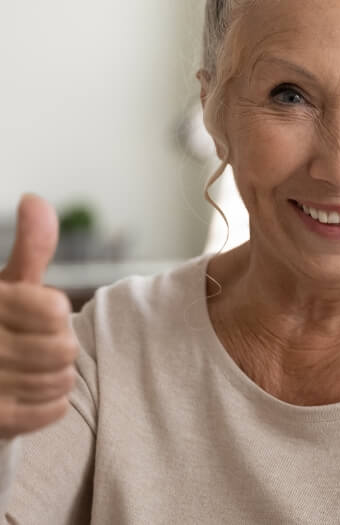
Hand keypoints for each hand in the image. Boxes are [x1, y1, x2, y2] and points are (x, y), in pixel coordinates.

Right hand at [0, 195, 77, 438]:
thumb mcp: (6, 285)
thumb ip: (30, 247)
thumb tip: (34, 199)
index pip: (53, 311)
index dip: (54, 314)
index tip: (37, 316)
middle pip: (62, 348)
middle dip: (59, 347)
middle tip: (38, 346)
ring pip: (59, 380)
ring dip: (56, 377)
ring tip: (36, 370)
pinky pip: (49, 411)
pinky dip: (51, 404)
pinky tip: (34, 394)